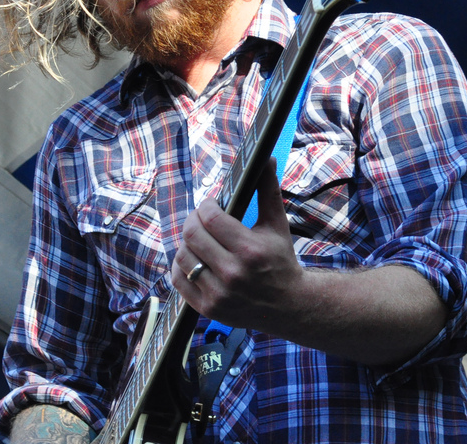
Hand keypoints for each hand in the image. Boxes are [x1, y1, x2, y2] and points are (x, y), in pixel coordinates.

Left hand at [170, 158, 304, 331]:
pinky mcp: (208, 308)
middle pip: (192, 235)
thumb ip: (268, 189)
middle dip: (193, 220)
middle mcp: (233, 273)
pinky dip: (181, 265)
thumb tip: (265, 158)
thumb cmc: (281, 260)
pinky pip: (179, 280)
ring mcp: (218, 294)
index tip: (212, 204)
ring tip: (199, 237)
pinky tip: (193, 257)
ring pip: (183, 256)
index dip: (207, 206)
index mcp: (250, 250)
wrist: (288, 305)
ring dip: (187, 242)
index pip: (211, 218)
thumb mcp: (278, 224)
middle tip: (201, 218)